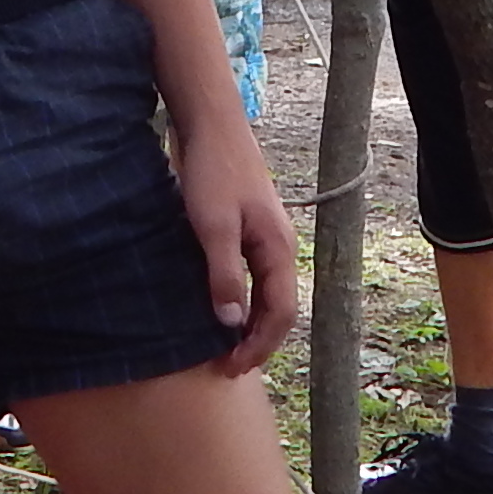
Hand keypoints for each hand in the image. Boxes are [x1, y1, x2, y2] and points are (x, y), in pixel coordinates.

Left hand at [175, 109, 298, 374]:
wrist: (212, 125)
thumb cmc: (213, 172)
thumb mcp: (214, 228)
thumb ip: (224, 275)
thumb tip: (232, 323)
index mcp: (278, 249)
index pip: (281, 313)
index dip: (260, 345)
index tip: (233, 367)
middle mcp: (278, 246)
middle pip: (277, 307)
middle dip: (257, 340)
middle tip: (227, 367)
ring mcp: (265, 237)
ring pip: (265, 292)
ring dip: (249, 322)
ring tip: (224, 346)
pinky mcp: (248, 228)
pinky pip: (252, 275)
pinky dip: (241, 299)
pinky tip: (220, 306)